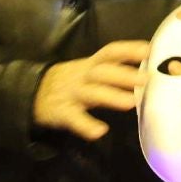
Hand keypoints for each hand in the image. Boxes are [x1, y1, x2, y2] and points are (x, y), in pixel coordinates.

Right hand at [34, 39, 150, 140]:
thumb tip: (146, 73)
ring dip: (111, 96)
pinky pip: (74, 119)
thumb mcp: (88, 71)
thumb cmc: (71, 81)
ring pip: (92, 93)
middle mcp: (83, 76)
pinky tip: (100, 131)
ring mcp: (72, 95)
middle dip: (124, 74)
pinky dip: (86, 125)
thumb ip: (112, 71)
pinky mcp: (62, 113)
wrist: (32, 91)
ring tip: (131, 102)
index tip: (148, 50)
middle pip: (102, 72)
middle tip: (146, 79)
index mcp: (91, 65)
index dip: (128, 50)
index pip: (110, 53)